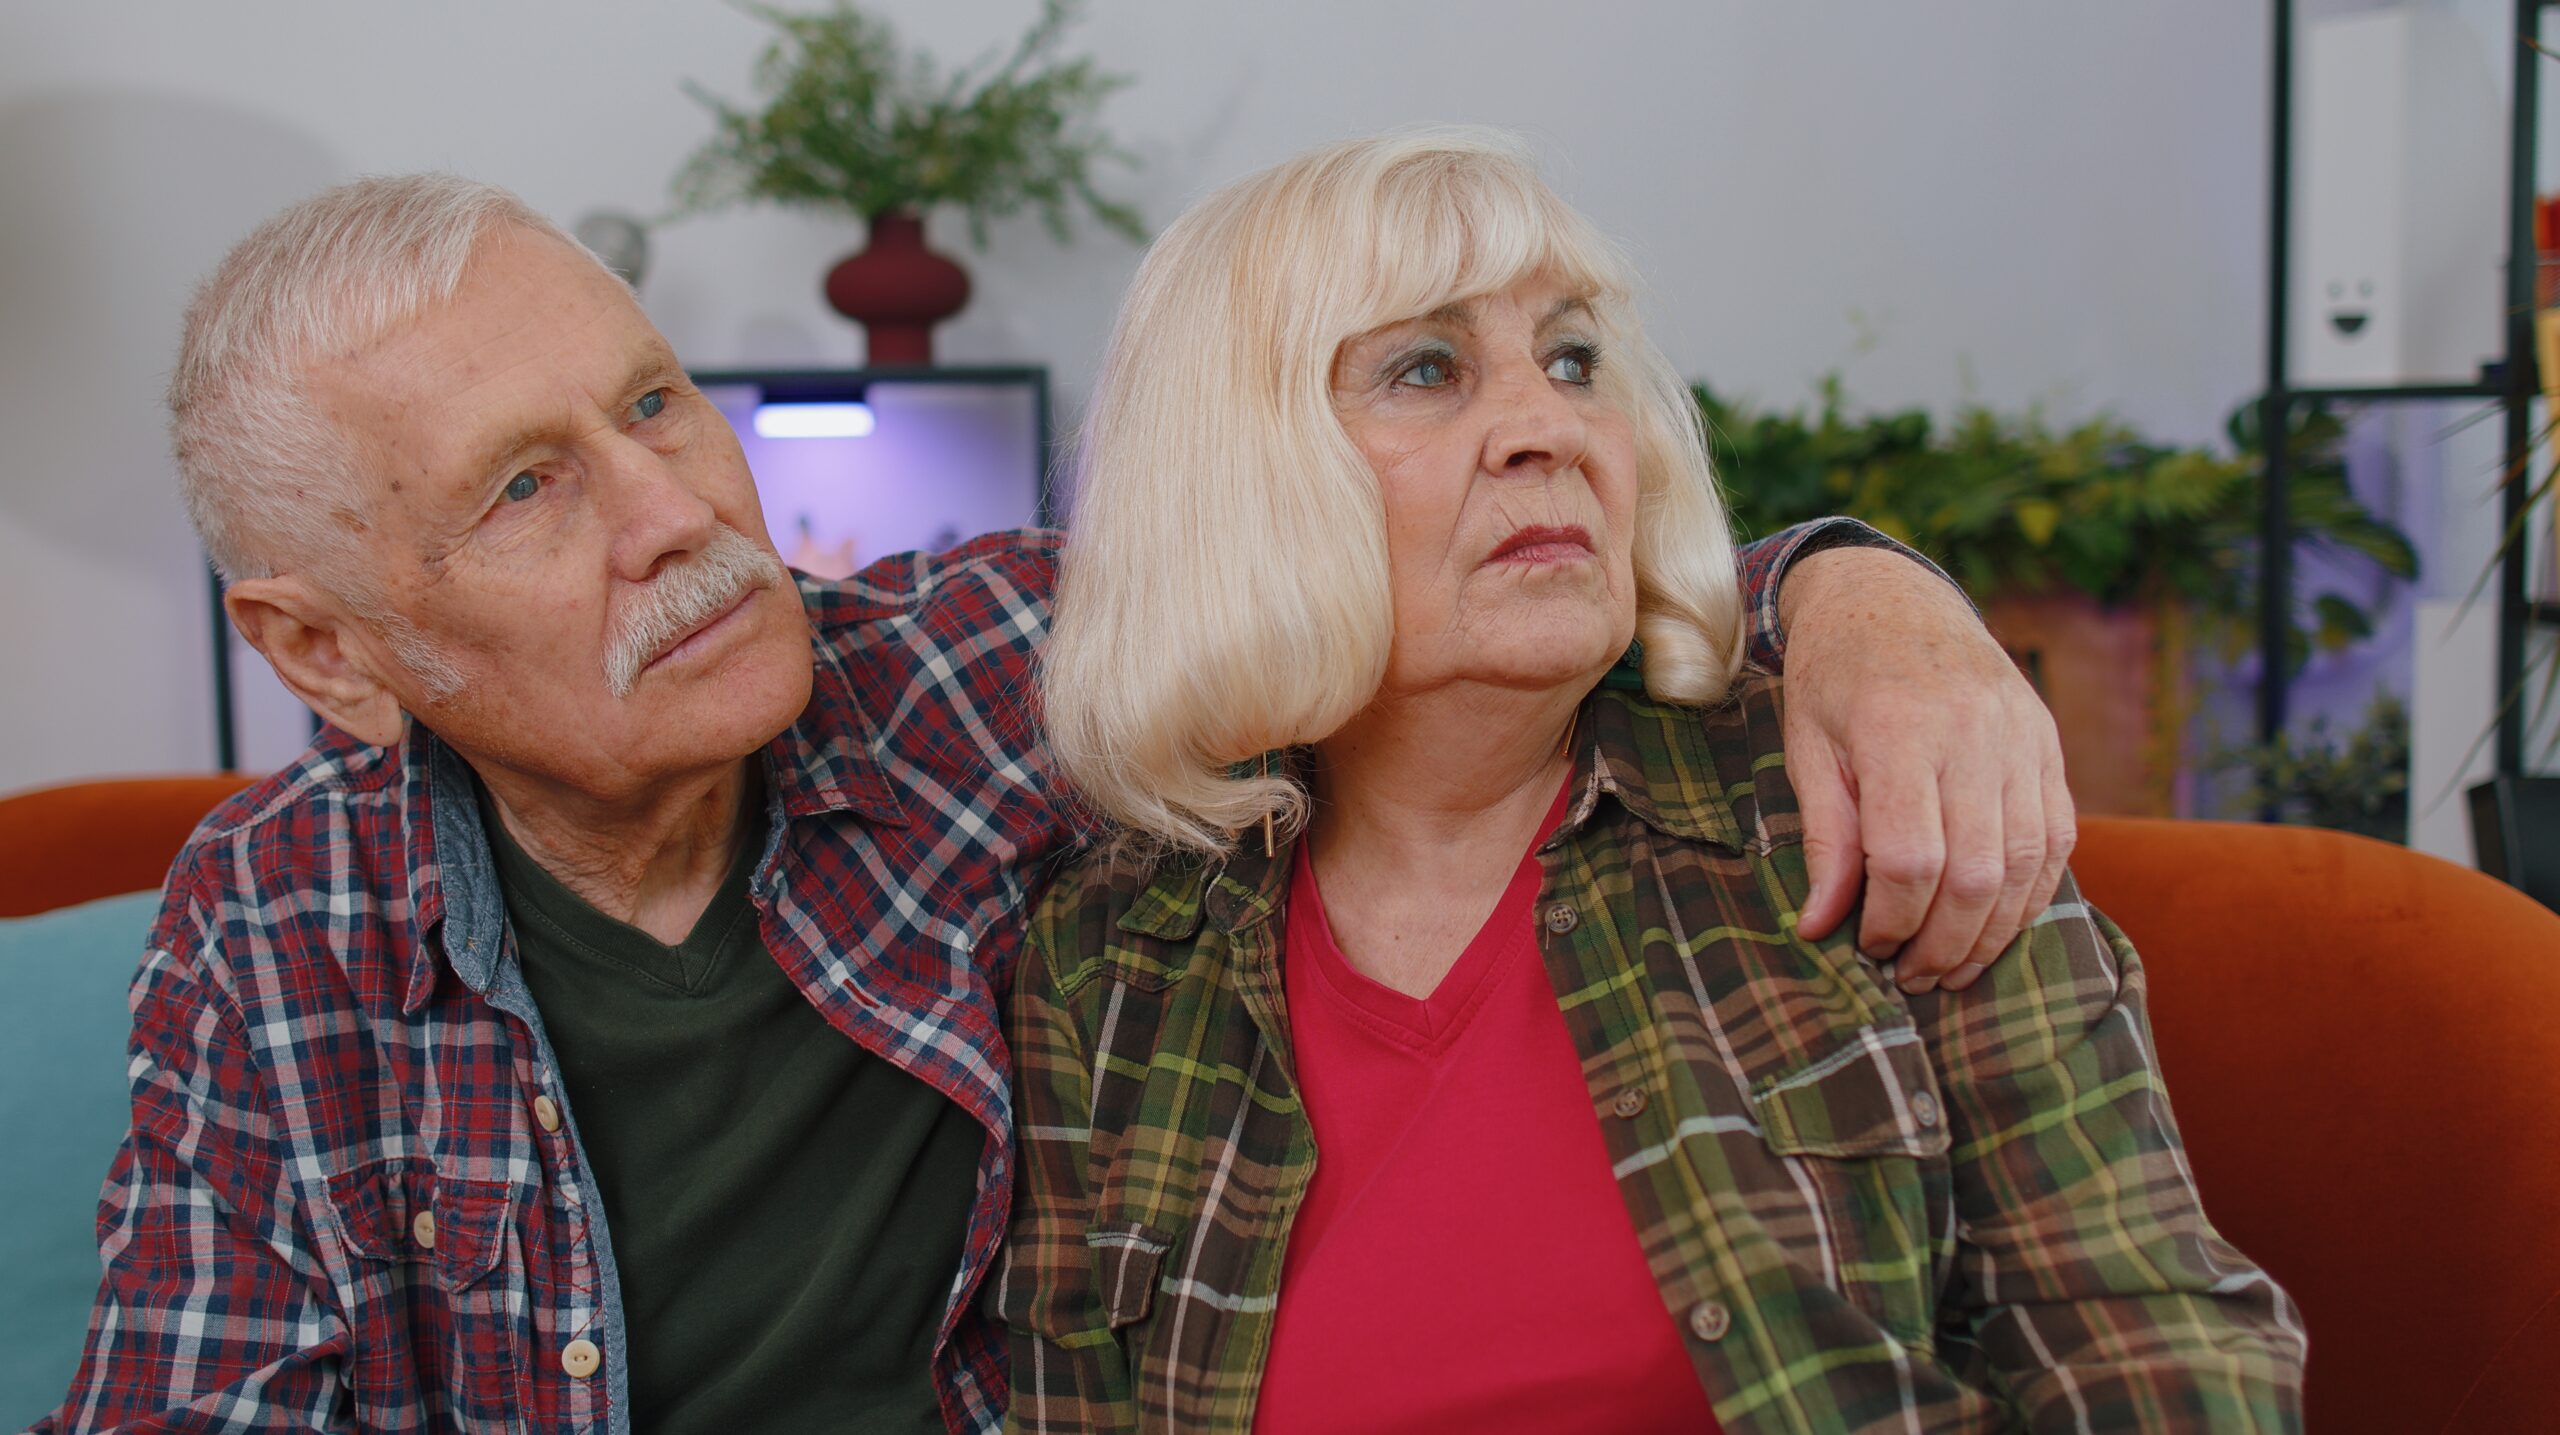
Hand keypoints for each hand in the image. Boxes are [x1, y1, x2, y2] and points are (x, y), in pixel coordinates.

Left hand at [1775, 548, 2074, 992]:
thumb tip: (1820, 927)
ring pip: (2025, 864)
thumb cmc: (1834, 679)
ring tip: (1951, 968)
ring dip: (1991, 933)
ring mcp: (2021, 736)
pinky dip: (2030, 895)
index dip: (1892, 920)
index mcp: (1897, 727)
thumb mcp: (1807, 750)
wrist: (1890, 598)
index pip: (1909, 857)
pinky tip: (1994, 925)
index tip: (1866, 945)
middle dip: (1943, 943)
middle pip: (1974, 873)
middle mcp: (1971, 730)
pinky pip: (2056, 839)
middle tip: (1911, 977)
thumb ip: (1824, 840)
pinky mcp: (2047, 744)